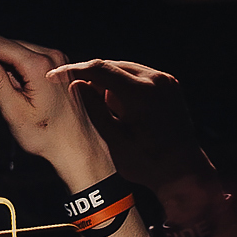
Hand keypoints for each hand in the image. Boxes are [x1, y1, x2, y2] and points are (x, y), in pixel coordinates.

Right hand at [0, 36, 111, 188]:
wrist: (76, 145)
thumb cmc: (45, 135)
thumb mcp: (14, 111)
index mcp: (39, 66)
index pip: (0, 46)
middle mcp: (52, 57)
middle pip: (10, 44)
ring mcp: (58, 61)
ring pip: (20, 50)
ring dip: (1, 60)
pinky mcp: (60, 67)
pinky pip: (31, 58)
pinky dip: (15, 65)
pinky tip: (12, 85)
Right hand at [46, 58, 204, 189]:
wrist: (182, 170)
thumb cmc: (147, 163)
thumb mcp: (114, 141)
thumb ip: (94, 110)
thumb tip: (75, 85)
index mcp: (141, 94)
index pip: (100, 70)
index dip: (73, 70)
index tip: (54, 76)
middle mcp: (156, 80)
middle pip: (112, 66)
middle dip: (90, 77)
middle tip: (72, 93)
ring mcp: (165, 81)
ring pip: (125, 70)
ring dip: (107, 82)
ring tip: (100, 107)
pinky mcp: (169, 85)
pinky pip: (139, 76)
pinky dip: (123, 85)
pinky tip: (117, 105)